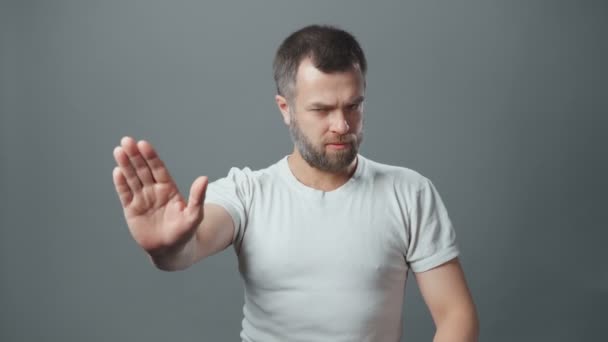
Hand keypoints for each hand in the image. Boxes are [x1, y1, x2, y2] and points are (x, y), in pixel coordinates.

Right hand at [112, 136, 207, 257]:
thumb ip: (198, 197)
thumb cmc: (185, 233)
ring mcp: (142, 199)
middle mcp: (154, 190)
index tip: (143, 144)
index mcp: (169, 189)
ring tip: (118, 151)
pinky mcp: (131, 210)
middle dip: (135, 155)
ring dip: (125, 165)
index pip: (158, 168)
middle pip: (143, 170)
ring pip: (132, 179)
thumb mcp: (194, 215)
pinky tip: (117, 171)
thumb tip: (204, 179)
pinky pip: (125, 194)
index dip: (151, 156)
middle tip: (126, 141)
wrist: (170, 250)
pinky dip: (121, 184)